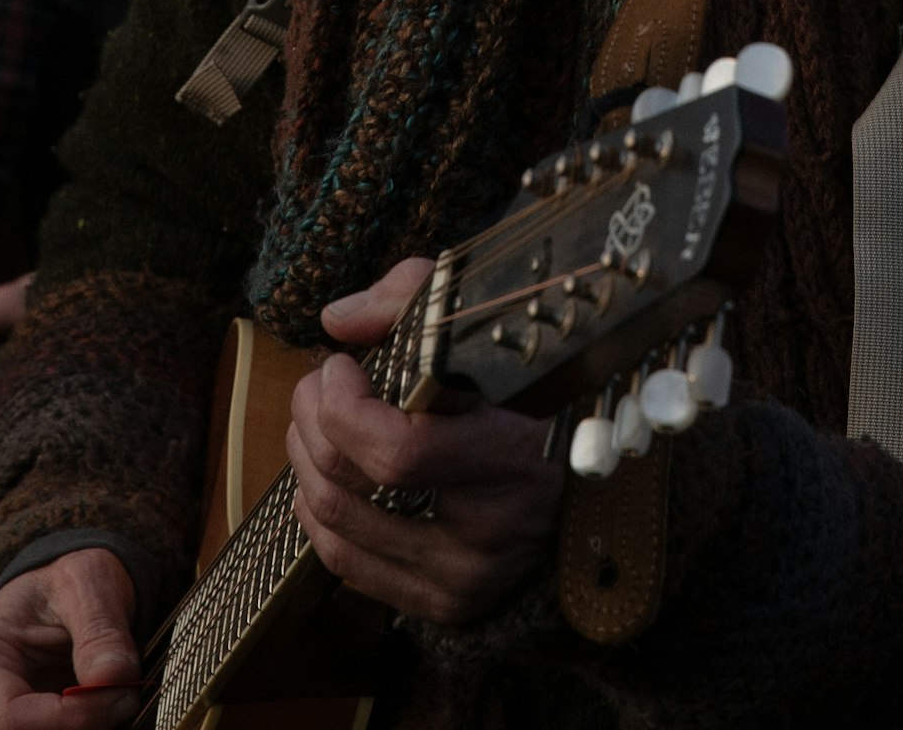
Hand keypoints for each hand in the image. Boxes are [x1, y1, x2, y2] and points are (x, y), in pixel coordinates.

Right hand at [0, 546, 139, 729]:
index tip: (122, 695)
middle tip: (126, 697)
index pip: (10, 718)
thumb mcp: (87, 583)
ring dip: (87, 729)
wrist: (63, 594)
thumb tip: (114, 678)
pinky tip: (106, 711)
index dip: (72, 717)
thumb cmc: (65, 582)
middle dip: (82, 727)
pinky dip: (88, 729)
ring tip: (115, 698)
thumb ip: (100, 630)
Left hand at [287, 256, 568, 627]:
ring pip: (338, 529)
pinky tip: (325, 478)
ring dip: (306, 467)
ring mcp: (468, 574)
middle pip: (352, 488)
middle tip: (316, 388)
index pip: (398, 452)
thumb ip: (411, 302)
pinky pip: (350, 567)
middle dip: (310, 424)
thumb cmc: (534, 385)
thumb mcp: (487, 323)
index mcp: (516, 454)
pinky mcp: (448, 600)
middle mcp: (492, 528)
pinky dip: (320, 518)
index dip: (343, 407)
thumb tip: (338, 321)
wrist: (596, 470)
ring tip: (313, 425)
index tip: (339, 367)